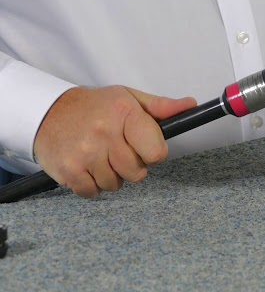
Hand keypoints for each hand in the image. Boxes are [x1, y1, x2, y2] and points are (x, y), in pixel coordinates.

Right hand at [33, 85, 196, 197]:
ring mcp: (85, 153)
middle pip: (137, 173)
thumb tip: (190, 105)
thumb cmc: (95, 107)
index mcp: (125, 113)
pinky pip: (93, 193)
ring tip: (99, 155)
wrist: (47, 111)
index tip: (142, 147)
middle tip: (116, 150)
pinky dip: (92, 185)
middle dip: (130, 166)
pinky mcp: (68, 170)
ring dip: (110, 176)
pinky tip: (86, 166)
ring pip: (115, 185)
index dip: (152, 154)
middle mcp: (105, 133)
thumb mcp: (129, 98)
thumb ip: (161, 107)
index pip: (156, 153)